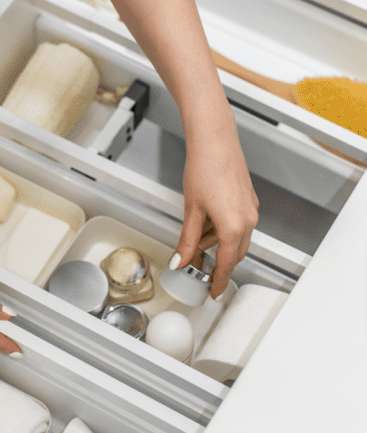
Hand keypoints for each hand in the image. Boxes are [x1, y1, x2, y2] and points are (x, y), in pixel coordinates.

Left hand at [175, 123, 258, 298]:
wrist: (215, 140)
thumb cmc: (204, 168)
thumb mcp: (191, 210)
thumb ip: (187, 239)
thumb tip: (181, 259)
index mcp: (233, 226)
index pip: (226, 264)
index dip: (218, 281)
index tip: (214, 292)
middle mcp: (247, 219)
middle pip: (234, 253)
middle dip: (217, 263)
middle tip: (200, 268)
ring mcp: (250, 209)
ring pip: (237, 239)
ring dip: (219, 244)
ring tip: (197, 239)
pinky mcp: (248, 199)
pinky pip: (239, 224)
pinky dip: (224, 230)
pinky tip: (207, 222)